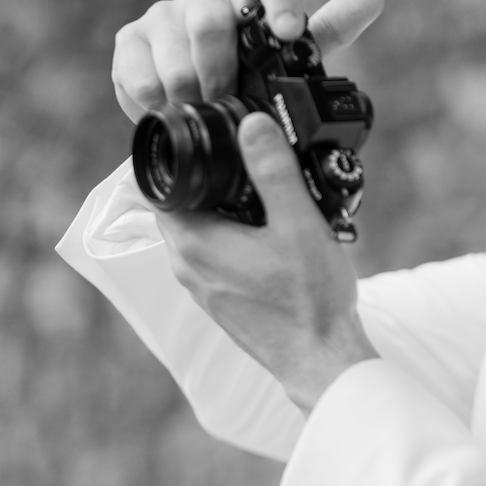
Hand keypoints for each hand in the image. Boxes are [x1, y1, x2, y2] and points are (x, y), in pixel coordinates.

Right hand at [112, 0, 383, 120]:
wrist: (196, 109)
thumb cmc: (250, 77)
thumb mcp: (290, 62)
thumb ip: (328, 32)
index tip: (289, 31)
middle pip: (210, 16)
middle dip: (219, 66)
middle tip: (227, 98)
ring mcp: (164, 16)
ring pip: (173, 43)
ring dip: (188, 85)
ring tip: (199, 108)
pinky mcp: (130, 40)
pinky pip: (137, 67)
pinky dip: (152, 96)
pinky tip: (165, 108)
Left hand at [158, 112, 377, 413]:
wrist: (321, 360)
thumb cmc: (310, 300)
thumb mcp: (298, 223)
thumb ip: (273, 171)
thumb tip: (252, 125)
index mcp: (194, 243)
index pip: (164, 185)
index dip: (184, 157)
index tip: (215, 142)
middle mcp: (188, 267)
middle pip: (185, 205)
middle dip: (213, 182)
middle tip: (254, 166)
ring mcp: (203, 288)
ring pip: (203, 231)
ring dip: (228, 211)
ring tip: (271, 201)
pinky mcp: (222, 301)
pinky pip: (218, 255)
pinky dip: (237, 238)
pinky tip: (275, 238)